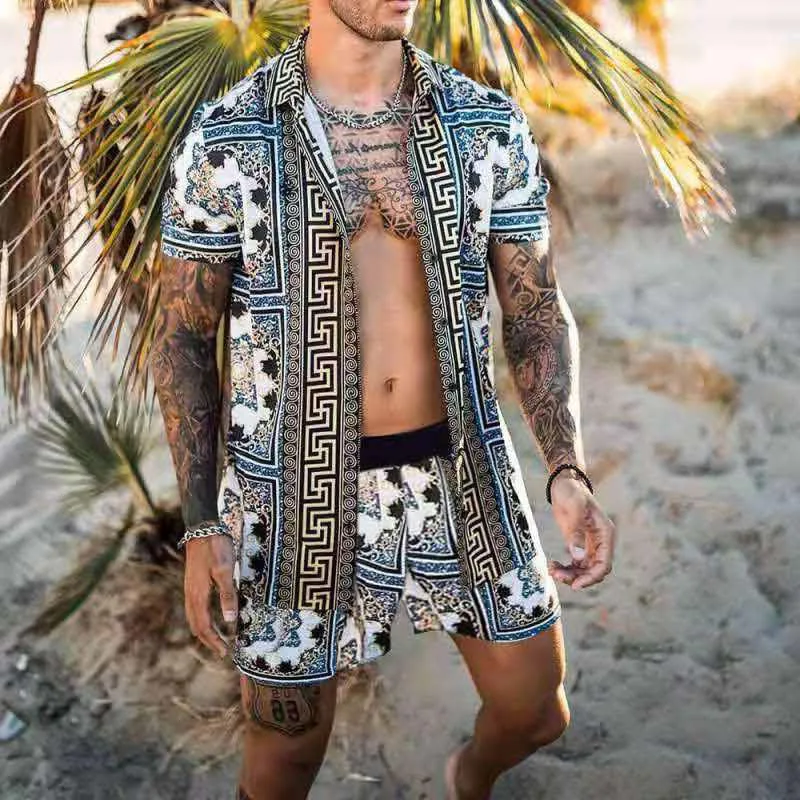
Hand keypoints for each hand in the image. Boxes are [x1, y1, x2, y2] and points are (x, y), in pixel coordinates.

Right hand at [184, 533, 237, 657]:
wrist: (202, 527)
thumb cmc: (216, 547)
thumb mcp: (225, 570)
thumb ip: (228, 595)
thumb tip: (230, 621)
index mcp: (198, 595)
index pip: (203, 626)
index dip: (213, 641)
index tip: (224, 652)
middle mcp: (191, 594)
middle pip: (196, 625)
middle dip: (207, 640)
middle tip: (221, 651)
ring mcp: (190, 587)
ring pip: (193, 616)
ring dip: (203, 630)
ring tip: (215, 639)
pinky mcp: (193, 581)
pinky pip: (194, 607)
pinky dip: (201, 618)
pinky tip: (208, 616)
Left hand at [548, 473, 615, 589]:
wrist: (564, 483)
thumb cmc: (571, 492)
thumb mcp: (573, 509)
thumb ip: (575, 532)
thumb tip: (577, 556)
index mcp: (606, 534)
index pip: (604, 564)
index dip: (591, 577)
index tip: (575, 585)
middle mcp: (601, 542)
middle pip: (594, 570)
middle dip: (577, 577)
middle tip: (556, 575)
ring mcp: (591, 545)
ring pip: (585, 570)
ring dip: (570, 575)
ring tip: (552, 570)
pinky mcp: (580, 544)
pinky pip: (576, 564)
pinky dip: (566, 569)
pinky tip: (553, 566)